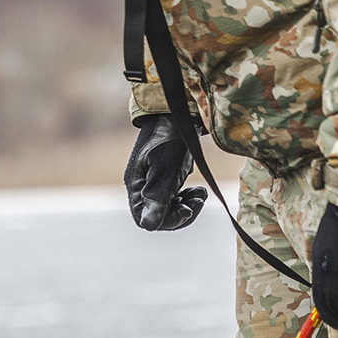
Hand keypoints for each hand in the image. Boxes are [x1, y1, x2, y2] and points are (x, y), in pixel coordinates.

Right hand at [125, 115, 207, 231]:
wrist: (176, 111)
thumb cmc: (170, 137)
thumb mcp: (165, 168)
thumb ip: (157, 197)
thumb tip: (149, 226)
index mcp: (136, 187)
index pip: (148, 220)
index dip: (169, 220)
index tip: (187, 209)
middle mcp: (141, 188)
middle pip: (159, 218)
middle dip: (181, 214)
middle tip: (198, 200)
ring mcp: (153, 184)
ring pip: (168, 210)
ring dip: (186, 207)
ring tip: (200, 194)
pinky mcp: (164, 179)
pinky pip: (173, 200)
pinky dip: (186, 199)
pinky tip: (197, 190)